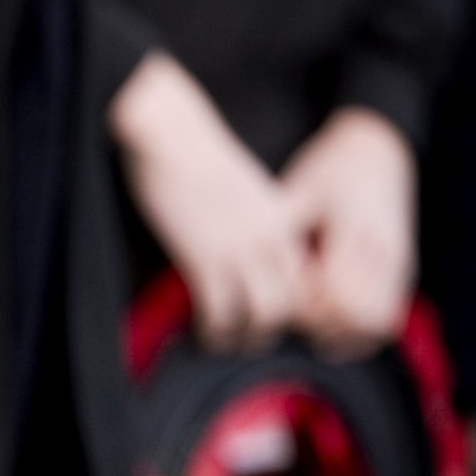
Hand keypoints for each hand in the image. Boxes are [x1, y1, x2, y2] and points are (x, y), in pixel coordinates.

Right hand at [109, 53, 303, 351]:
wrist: (168, 132)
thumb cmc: (193, 154)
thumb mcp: (239, 188)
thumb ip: (248, 218)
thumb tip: (238, 247)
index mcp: (281, 216)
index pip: (307, 274)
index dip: (294, 304)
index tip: (270, 314)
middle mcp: (269, 236)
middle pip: (293, 302)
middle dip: (271, 329)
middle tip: (247, 339)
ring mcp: (238, 247)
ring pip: (262, 315)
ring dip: (243, 338)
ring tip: (222, 342)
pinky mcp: (203, 256)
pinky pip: (219, 312)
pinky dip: (212, 331)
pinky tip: (199, 332)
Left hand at [282, 107, 416, 359]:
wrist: (381, 149)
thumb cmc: (331, 168)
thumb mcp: (301, 189)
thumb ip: (280, 226)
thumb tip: (240, 259)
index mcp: (355, 228)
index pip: (333, 292)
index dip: (304, 307)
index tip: (278, 302)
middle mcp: (383, 249)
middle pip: (351, 314)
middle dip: (317, 324)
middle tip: (286, 318)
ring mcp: (397, 262)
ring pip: (373, 323)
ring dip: (340, 332)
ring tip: (308, 327)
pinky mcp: (403, 270)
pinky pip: (386, 318)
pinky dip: (360, 331)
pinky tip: (331, 329)